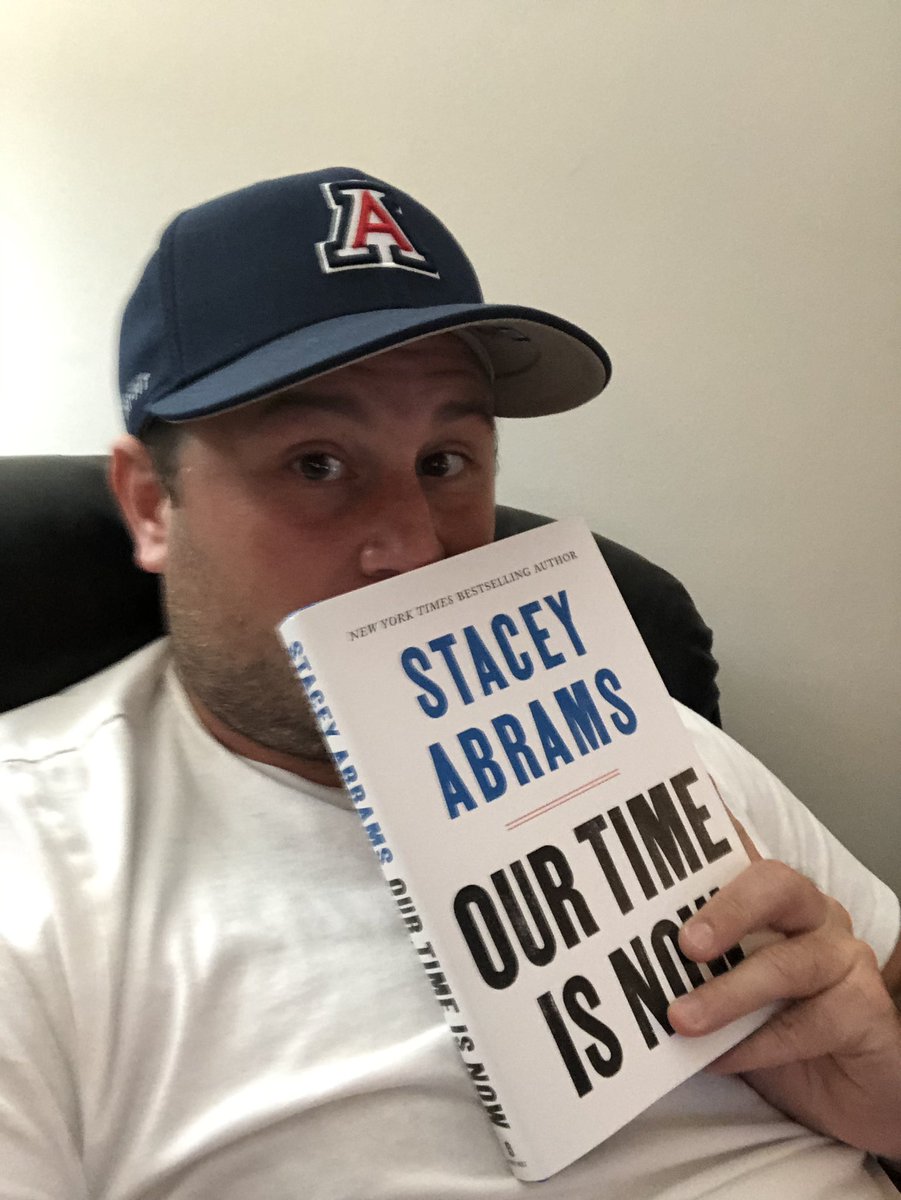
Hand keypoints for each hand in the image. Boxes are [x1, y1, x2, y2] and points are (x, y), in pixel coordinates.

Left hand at [668, 820, 900, 1157]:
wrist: (852, 1090)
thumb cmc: (779, 1027)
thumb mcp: (724, 989)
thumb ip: (690, 968)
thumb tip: (622, 966)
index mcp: (771, 897)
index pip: (737, 850)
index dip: (707, 828)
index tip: (661, 826)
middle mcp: (810, 914)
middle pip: (775, 884)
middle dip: (726, 909)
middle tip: (685, 943)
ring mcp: (842, 957)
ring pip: (787, 964)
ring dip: (728, 994)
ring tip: (682, 1019)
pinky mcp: (864, 1009)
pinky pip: (806, 1025)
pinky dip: (756, 1046)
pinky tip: (720, 1058)